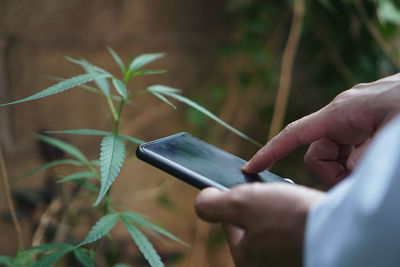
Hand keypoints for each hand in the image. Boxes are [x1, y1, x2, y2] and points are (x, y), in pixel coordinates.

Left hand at [195, 183, 323, 266]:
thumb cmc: (288, 218)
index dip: (232, 200)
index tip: (241, 187)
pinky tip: (303, 209)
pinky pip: (293, 233)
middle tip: (271, 192)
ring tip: (289, 198)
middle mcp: (265, 266)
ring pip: (275, 228)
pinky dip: (296, 218)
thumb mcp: (241, 204)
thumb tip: (202, 200)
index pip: (228, 224)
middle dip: (260, 205)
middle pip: (253, 227)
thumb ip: (213, 204)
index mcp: (245, 259)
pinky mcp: (306, 255)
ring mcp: (287, 262)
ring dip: (279, 209)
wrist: (342, 231)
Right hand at [243, 73, 399, 185]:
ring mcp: (355, 119)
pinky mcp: (366, 124)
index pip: (295, 134)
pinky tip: (378, 159)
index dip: (270, 151)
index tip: (250, 167)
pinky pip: (351, 148)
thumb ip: (362, 158)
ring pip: (336, 154)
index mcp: (341, 112)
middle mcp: (343, 114)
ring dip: (350, 169)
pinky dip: (359, 161)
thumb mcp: (388, 136)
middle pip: (319, 152)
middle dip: (333, 173)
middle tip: (356, 183)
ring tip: (375, 168)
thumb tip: (347, 173)